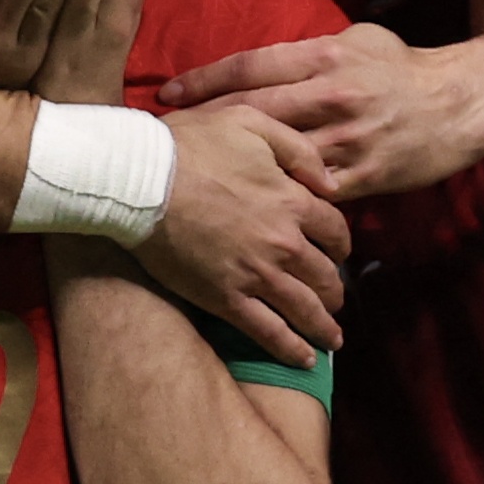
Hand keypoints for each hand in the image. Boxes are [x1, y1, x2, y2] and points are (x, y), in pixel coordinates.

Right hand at [143, 110, 348, 364]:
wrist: (141, 180)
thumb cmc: (191, 144)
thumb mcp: (252, 123)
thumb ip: (297, 149)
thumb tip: (329, 184)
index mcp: (293, 201)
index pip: (336, 230)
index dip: (341, 244)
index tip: (338, 252)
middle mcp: (284, 244)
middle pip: (327, 276)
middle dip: (334, 289)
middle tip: (333, 297)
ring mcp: (256, 276)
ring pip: (305, 309)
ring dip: (323, 326)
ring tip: (331, 338)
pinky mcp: (226, 299)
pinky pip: (269, 332)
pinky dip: (291, 349)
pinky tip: (305, 360)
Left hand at [161, 24, 483, 199]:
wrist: (462, 103)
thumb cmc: (402, 68)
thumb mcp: (357, 40)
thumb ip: (307, 53)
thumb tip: (257, 65)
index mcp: (325, 57)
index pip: (250, 66)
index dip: (204, 81)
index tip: (167, 94)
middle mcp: (331, 96)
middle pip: (252, 113)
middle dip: (205, 128)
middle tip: (166, 142)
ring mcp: (348, 139)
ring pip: (276, 157)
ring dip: (235, 168)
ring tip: (196, 178)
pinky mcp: (365, 176)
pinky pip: (311, 192)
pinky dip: (279, 198)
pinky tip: (249, 207)